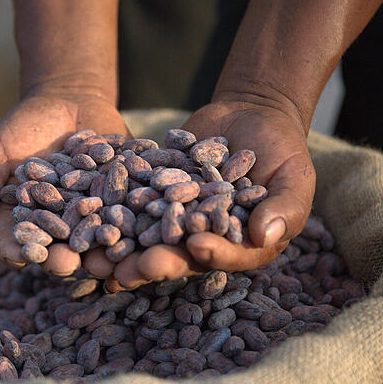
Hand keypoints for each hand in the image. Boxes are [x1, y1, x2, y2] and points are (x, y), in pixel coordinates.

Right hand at [0, 91, 129, 275]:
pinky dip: (138, 218)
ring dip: (103, 249)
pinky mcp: (127, 201)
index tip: (19, 257)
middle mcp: (61, 229)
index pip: (16, 243)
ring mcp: (96, 217)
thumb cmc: (24, 129)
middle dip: (64, 257)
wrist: (70, 100)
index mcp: (26, 224)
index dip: (17, 250)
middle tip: (69, 264)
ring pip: (98, 238)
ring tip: (108, 254)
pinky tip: (144, 223)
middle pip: (60, 248)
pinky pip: (133, 212)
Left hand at [107, 99, 315, 290]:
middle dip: (156, 262)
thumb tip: (265, 236)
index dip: (212, 254)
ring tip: (98, 260)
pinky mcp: (153, 196)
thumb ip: (285, 208)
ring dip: (123, 251)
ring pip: (148, 239)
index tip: (196, 246)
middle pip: (180, 256)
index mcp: (242, 245)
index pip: (227, 256)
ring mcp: (176, 219)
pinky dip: (111, 212)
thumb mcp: (293, 176)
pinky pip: (131, 206)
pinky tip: (88, 217)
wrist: (250, 113)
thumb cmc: (282, 148)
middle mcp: (205, 239)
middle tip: (131, 270)